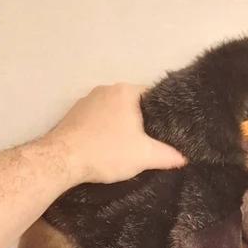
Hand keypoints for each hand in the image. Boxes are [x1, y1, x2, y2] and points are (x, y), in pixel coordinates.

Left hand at [45, 82, 187, 184]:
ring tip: (127, 146)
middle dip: (140, 120)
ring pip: (113, 111)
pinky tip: (105, 146)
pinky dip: (103, 129)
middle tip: (149, 141)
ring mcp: (87, 100)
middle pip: (132, 103)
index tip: (165, 130)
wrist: (63, 159)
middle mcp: (106, 89)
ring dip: (120, 125)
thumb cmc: (107, 151)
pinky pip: (96, 119)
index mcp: (126, 91)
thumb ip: (167, 155)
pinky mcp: (73, 114)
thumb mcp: (144, 156)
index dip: (162, 113)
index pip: (153, 95)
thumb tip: (183, 158)